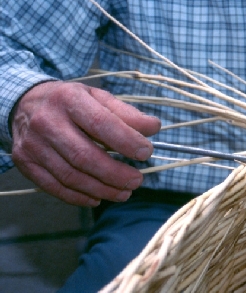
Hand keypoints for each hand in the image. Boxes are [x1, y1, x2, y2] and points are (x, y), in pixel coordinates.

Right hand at [11, 81, 160, 205]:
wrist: (24, 104)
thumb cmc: (71, 102)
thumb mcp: (98, 97)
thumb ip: (127, 113)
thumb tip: (154, 127)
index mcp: (69, 99)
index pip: (102, 124)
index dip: (127, 141)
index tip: (146, 153)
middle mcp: (47, 122)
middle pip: (84, 156)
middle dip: (116, 173)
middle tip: (137, 180)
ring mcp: (33, 145)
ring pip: (71, 176)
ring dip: (102, 189)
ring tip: (124, 192)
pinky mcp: (25, 163)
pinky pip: (54, 187)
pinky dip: (79, 197)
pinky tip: (98, 198)